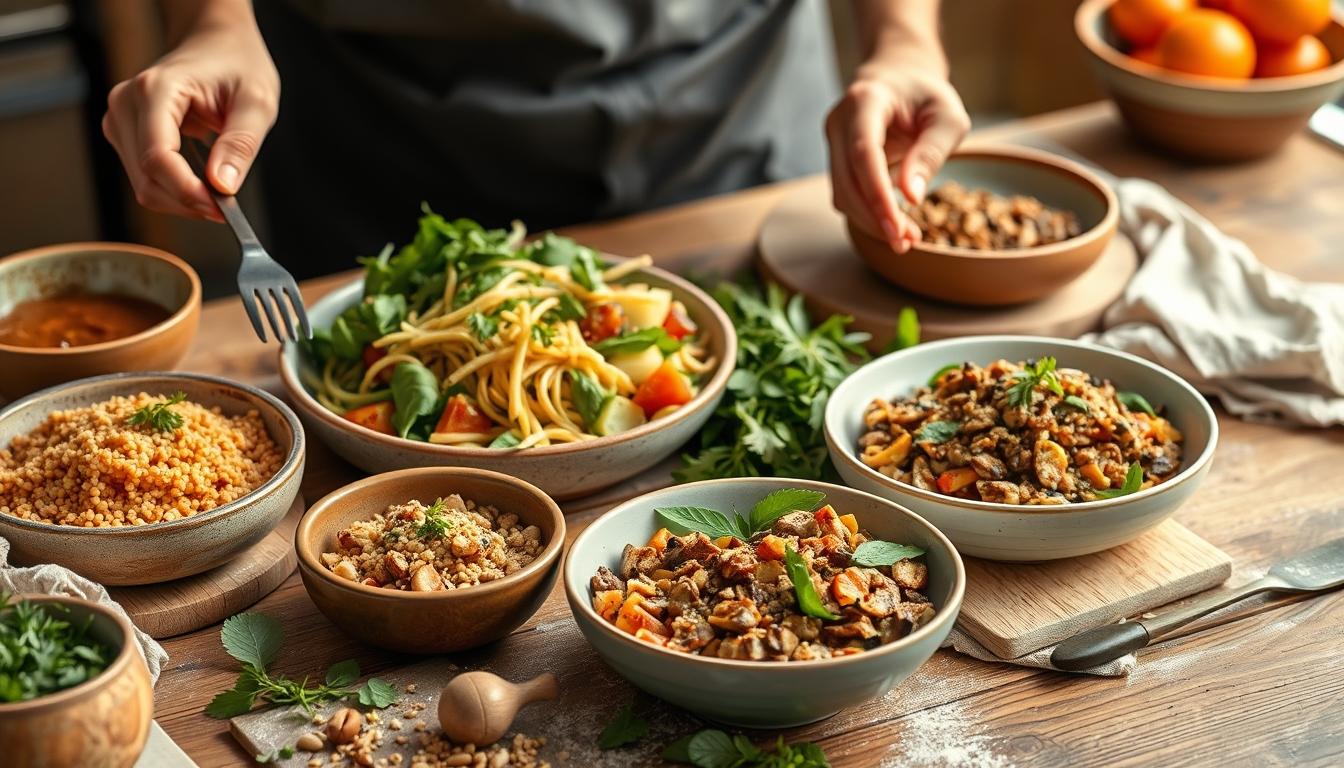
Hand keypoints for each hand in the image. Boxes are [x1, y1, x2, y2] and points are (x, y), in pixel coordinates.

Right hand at [102, 18, 278, 220]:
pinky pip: (146, 178)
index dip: (188, 191)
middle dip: (189, 201)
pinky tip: (202, 182)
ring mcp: (120, 119)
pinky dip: (175, 190)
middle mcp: (126, 103)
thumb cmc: (237, 64)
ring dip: (182, 200)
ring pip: (144, 185)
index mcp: (156, 89)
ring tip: (219, 191)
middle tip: (228, 206)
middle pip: (147, 178)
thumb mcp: (257, 102)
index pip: (158, 157)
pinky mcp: (125, 133)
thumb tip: (222, 186)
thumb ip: (240, 144)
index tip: (221, 209)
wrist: (216, 42)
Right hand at [825, 66, 969, 251]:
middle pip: (847, 180)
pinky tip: (894, 225)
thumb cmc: (928, 97)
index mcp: (865, 100)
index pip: (863, 153)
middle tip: (908, 242)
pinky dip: (867, 215)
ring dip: (871, 221)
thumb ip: (931, 153)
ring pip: (842, 193)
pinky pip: (846, 195)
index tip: (898, 228)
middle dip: (875, 217)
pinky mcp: (836, 160)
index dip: (877, 194)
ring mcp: (833, 141)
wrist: (899, 79)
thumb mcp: (947, 117)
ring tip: (907, 238)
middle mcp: (840, 121)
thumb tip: (912, 197)